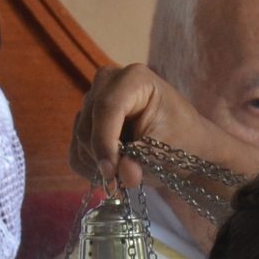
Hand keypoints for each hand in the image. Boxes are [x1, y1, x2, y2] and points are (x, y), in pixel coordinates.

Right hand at [69, 64, 212, 188]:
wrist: (182, 143)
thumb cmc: (180, 140)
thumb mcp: (167, 150)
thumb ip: (143, 161)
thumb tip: (125, 175)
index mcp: (134, 78)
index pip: (107, 107)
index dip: (105, 142)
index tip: (111, 172)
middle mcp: (108, 82)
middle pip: (88, 124)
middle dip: (102, 156)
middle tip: (124, 179)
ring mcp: (93, 100)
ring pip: (80, 138)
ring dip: (98, 164)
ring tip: (124, 174)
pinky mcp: (85, 121)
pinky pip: (75, 150)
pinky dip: (90, 168)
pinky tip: (113, 173)